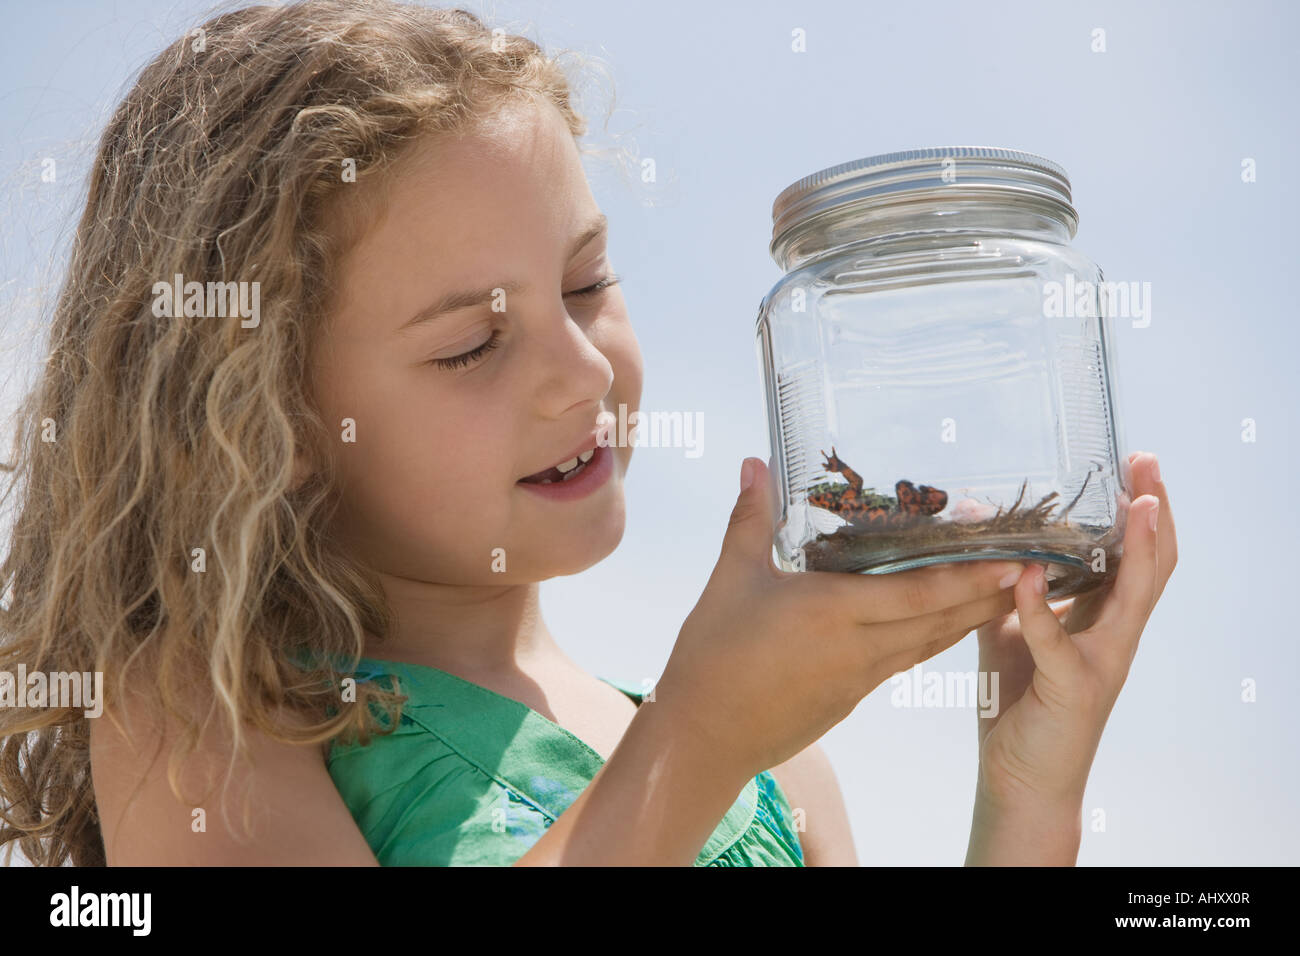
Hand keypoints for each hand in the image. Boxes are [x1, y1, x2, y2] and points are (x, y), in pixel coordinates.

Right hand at [652, 456, 1024, 785]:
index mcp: (835, 612)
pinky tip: (942, 626)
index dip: (972, 577)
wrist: (705, 737)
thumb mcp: (729, 578)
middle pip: (941, 620)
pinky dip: (934, 639)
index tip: (1014, 558)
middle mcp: (860, 647)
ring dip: (969, 619)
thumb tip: (755, 462)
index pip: (921, 592)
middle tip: (1031, 568)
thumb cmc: (713, 656)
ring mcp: (860, 678)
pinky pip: (906, 661)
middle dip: (989, 595)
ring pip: (929, 643)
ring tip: (1004, 593)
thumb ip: (750, 518)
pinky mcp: (851, 697)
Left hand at [972, 451, 1177, 815]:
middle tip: (1147, 462)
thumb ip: (1003, 583)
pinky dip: (1040, 606)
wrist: (1019, 778)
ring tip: (1132, 503)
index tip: (1137, 462)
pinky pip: (1059, 641)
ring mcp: (1102, 661)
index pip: (1137, 554)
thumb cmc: (1019, 701)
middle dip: (1153, 509)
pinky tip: (1026, 575)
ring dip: (1135, 547)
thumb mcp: (1007, 627)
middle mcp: (1115, 635)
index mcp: (1103, 618)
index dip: (1143, 509)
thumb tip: (976, 527)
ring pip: (1134, 595)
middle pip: (1153, 563)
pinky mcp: (1073, 688)